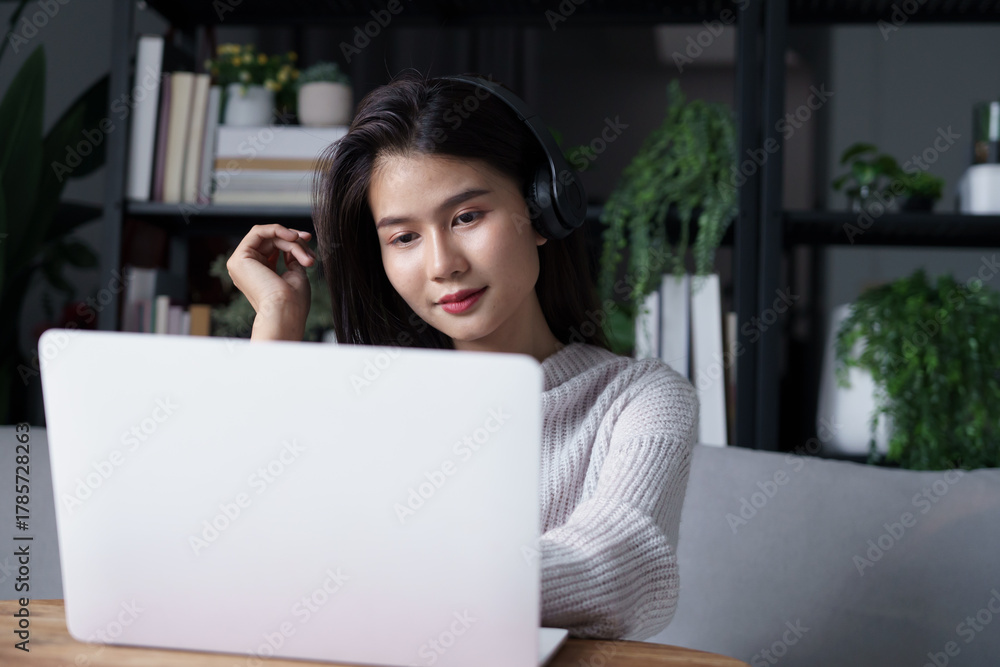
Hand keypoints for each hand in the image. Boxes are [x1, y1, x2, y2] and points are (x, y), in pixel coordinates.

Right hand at [226, 224, 315, 339]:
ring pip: (269, 237)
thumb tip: (294, 240)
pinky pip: (258, 232)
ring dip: (292, 242)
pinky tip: (293, 237)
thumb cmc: (293, 301)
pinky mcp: (240, 258)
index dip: (294, 242)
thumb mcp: (295, 273)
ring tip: (306, 257)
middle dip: (296, 243)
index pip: (275, 247)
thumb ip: (292, 256)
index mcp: (259, 273)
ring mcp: (240, 263)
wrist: (285, 312)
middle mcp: (247, 268)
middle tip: (311, 255)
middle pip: (272, 240)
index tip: (310, 245)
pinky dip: (277, 230)